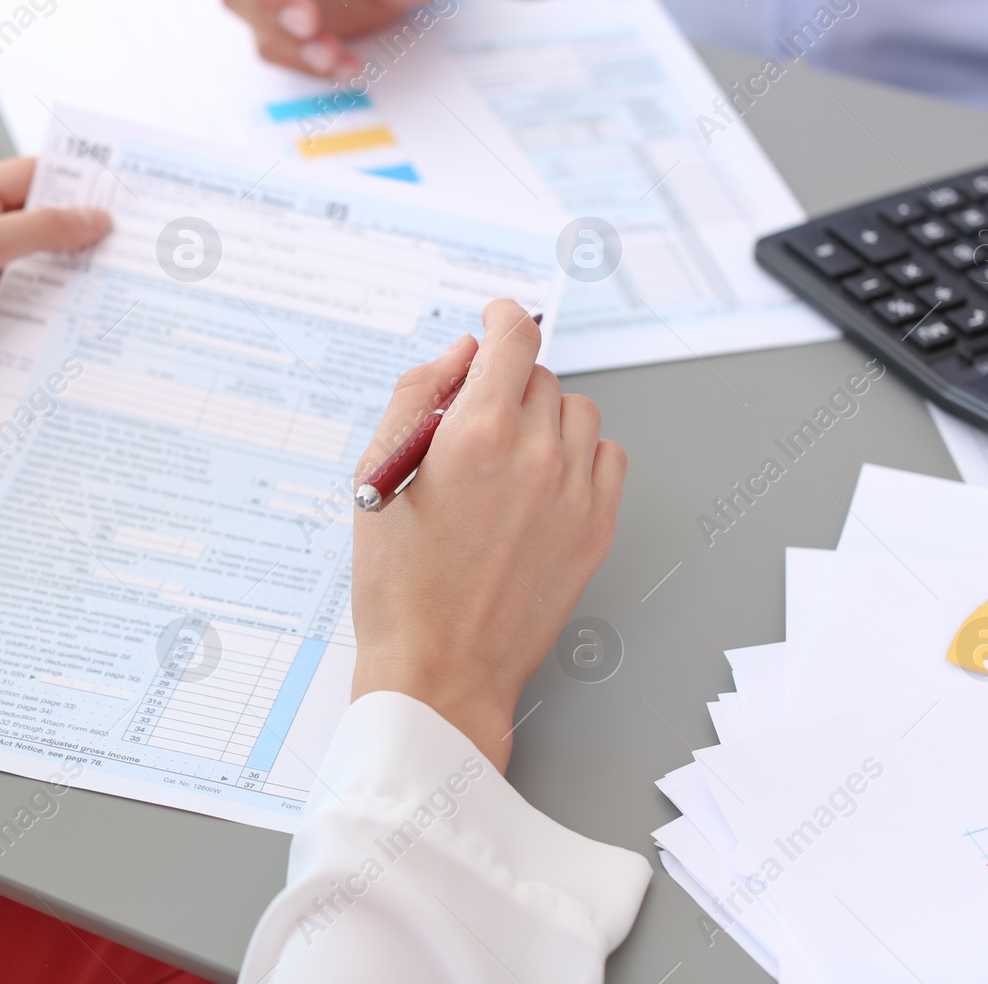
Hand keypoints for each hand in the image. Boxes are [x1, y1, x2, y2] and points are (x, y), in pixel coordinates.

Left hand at [0, 157, 109, 422]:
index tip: (114, 191)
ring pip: (33, 268)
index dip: (70, 182)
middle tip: (124, 238)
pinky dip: (49, 310)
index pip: (25, 178)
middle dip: (77, 231)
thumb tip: (90, 219)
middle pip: (34, 224)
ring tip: (110, 277)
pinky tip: (75, 314)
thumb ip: (37, 229)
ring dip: (66, 274)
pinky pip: (22, 306)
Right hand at [351, 300, 626, 771]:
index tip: (496, 319)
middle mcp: (536, 455)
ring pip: (578, 413)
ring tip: (507, 458)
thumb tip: (459, 353)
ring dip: (546, 417)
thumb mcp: (379, 477)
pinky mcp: (597, 529)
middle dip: (507, 384)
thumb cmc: (399, 586)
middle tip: (474, 421)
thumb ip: (417, 396)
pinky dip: (581, 455)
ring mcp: (575, 493)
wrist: (439, 671)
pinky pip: (608, 458)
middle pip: (540, 376)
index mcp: (476, 434)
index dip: (503, 317)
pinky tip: (544, 482)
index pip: (514, 337)